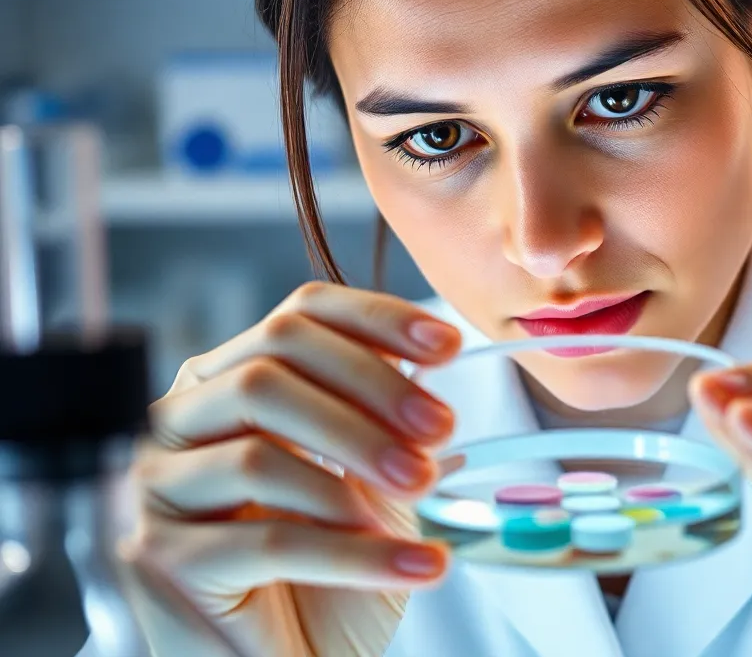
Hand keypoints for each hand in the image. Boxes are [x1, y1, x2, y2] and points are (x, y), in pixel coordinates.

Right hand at [119, 282, 461, 656]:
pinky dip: (356, 553)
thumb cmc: (323, 580)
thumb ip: (382, 426)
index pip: (297, 316)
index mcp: (230, 380)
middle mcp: (182, 419)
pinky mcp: (157, 557)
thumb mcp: (367, 489)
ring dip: (357, 463)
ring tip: (422, 492)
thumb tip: (430, 368)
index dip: (374, 320)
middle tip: (439, 429)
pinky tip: (418, 565)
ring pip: (259, 449)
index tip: (448, 345)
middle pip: (271, 365)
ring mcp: (159, 485)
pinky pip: (267, 541)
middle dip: (371, 389)